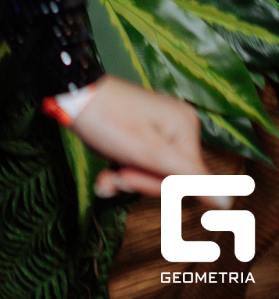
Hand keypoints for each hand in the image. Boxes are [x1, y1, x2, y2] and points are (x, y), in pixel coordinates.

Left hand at [70, 76, 207, 197]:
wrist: (68, 95)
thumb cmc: (108, 119)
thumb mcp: (150, 153)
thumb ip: (191, 178)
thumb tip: (229, 203)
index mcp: (186, 128)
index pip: (188, 181)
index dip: (156, 187)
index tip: (128, 176)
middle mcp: (177, 127)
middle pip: (169, 178)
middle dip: (139, 182)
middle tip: (117, 174)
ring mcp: (158, 129)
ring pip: (150, 174)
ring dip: (126, 180)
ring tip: (108, 176)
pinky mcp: (139, 133)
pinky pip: (139, 164)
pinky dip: (121, 172)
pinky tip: (105, 176)